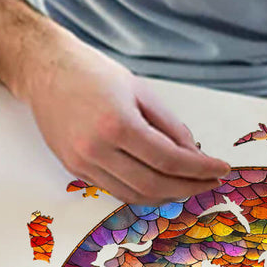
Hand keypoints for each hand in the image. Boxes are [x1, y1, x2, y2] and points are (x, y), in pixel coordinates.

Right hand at [17, 30, 228, 204]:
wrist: (45, 70)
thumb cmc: (93, 73)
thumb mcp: (141, 91)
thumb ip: (170, 126)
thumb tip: (194, 154)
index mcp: (117, 124)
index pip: (169, 159)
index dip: (200, 169)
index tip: (221, 170)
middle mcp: (96, 149)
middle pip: (153, 185)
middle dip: (188, 188)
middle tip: (209, 183)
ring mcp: (82, 163)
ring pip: (133, 195)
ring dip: (166, 196)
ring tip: (188, 186)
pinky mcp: (74, 169)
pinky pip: (115, 190)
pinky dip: (141, 191)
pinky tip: (159, 183)